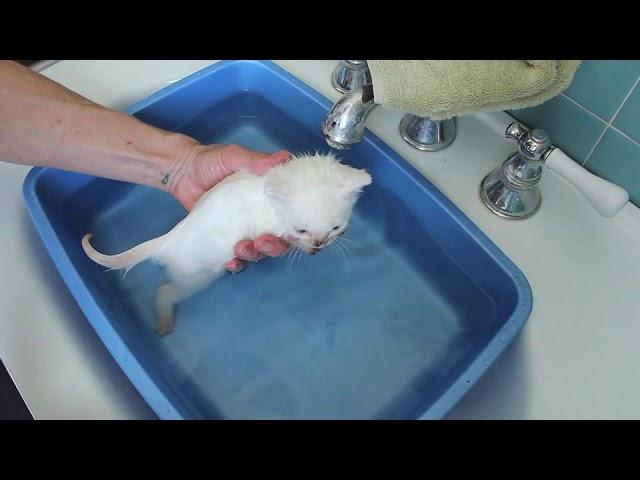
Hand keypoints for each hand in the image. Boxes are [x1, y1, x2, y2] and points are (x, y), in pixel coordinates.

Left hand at [168, 143, 290, 272]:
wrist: (182, 170)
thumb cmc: (211, 161)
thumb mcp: (235, 157)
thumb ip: (257, 160)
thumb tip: (285, 157)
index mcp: (272, 198)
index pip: (295, 218)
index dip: (300, 230)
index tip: (294, 233)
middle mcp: (263, 217)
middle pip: (282, 241)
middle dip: (275, 247)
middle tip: (262, 242)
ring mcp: (246, 230)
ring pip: (261, 252)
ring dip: (255, 255)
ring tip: (240, 249)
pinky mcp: (227, 239)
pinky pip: (237, 258)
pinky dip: (237, 264)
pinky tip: (231, 262)